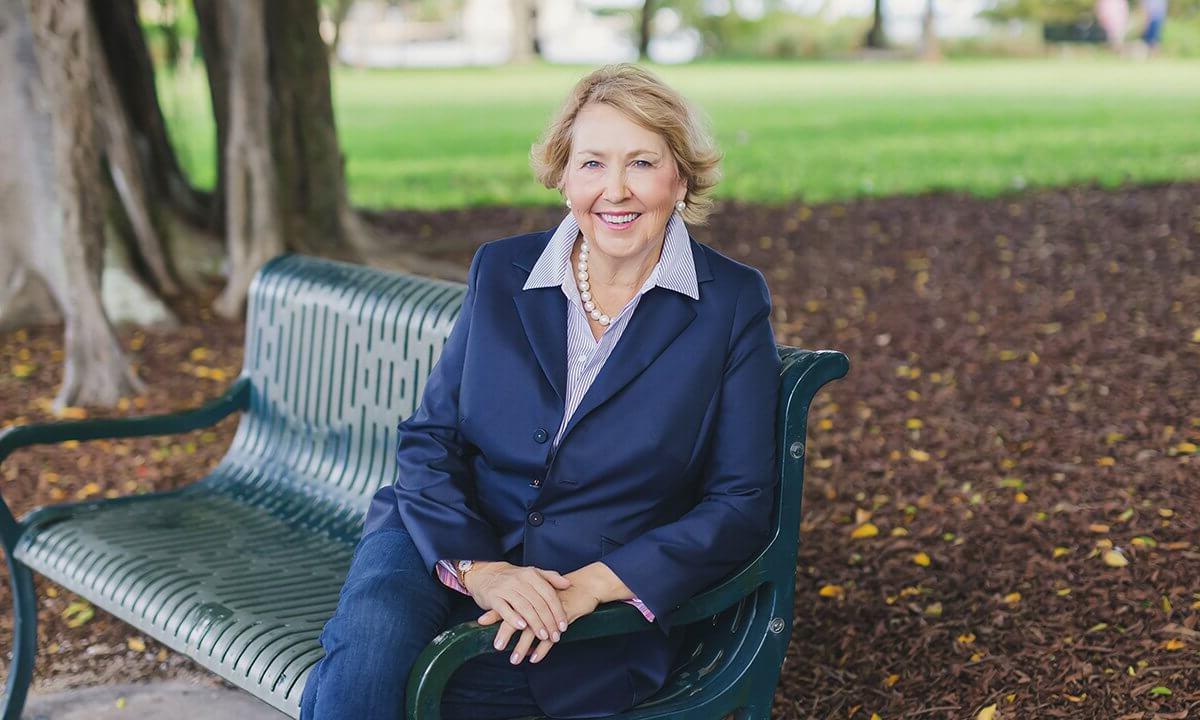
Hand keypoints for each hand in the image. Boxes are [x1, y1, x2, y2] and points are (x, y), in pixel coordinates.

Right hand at [464, 562, 571, 647]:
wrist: (485, 573)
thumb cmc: (513, 578)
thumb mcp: (532, 573)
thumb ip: (550, 578)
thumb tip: (568, 583)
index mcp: (531, 575)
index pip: (549, 594)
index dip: (557, 611)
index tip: (563, 626)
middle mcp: (519, 580)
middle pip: (538, 603)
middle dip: (548, 621)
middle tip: (555, 636)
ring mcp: (505, 588)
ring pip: (524, 607)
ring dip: (535, 623)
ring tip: (543, 636)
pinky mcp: (493, 597)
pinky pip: (504, 609)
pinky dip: (513, 618)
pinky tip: (521, 627)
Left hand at [480, 582, 600, 664]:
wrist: (586, 585)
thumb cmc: (561, 592)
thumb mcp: (541, 594)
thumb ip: (522, 604)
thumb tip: (503, 618)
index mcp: (531, 593)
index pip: (510, 602)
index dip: (497, 613)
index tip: (481, 622)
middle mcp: (539, 600)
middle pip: (519, 617)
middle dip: (507, 633)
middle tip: (497, 646)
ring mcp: (551, 609)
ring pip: (534, 630)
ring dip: (523, 646)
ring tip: (514, 659)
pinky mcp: (563, 617)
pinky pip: (551, 636)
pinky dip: (542, 649)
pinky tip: (534, 658)